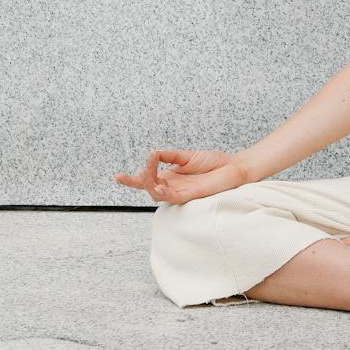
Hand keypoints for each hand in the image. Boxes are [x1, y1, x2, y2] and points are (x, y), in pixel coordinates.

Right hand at [113, 148, 249, 205]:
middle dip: (139, 179)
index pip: (146, 179)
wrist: (232, 167)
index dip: (131, 180)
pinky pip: (172, 197)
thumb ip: (169, 155)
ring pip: (156, 193)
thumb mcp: (186, 156)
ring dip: (149, 184)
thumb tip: (153, 152)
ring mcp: (180, 192)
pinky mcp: (190, 196)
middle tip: (141, 168)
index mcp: (169, 176)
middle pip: (148, 186)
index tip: (116, 176)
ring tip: (146, 172)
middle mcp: (172, 186)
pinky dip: (163, 191)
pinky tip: (158, 184)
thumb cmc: (212, 162)